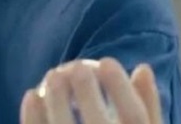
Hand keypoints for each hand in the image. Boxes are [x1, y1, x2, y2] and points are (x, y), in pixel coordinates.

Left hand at [20, 58, 161, 123]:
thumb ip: (150, 105)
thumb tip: (143, 68)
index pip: (135, 119)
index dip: (121, 88)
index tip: (108, 61)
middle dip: (86, 92)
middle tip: (75, 65)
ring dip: (55, 102)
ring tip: (52, 74)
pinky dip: (32, 119)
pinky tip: (31, 95)